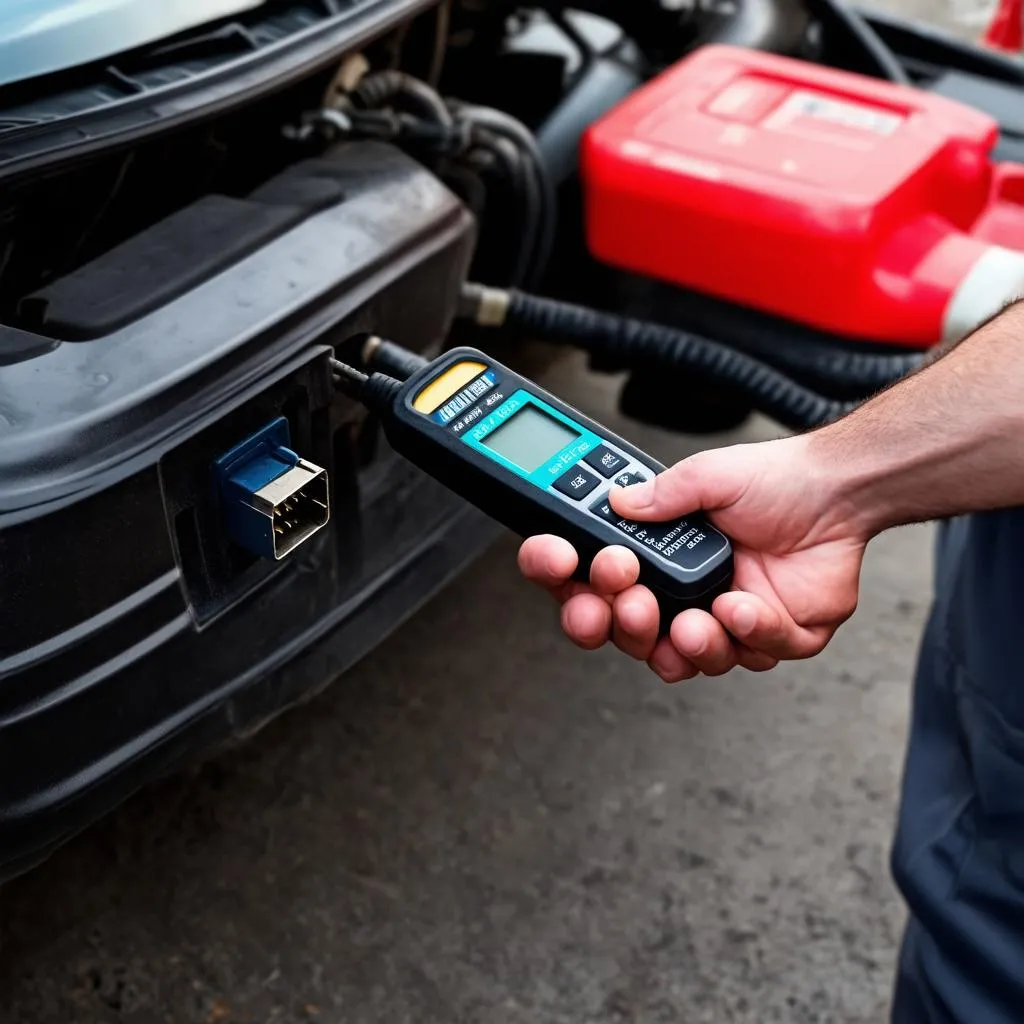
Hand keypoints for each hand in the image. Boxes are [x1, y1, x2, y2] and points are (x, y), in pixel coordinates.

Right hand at [518, 435, 868, 681]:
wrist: (840, 491)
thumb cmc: (776, 481)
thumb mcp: (708, 476)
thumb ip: (662, 493)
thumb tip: (618, 503)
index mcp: (659, 559)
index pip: (594, 585)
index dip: (570, 584)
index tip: (559, 564)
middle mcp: (684, 595)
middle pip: (626, 634)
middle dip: (617, 625)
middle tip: (627, 602)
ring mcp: (726, 621)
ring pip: (684, 660)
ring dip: (681, 645)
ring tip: (691, 619)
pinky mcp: (775, 637)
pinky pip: (752, 655)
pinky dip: (747, 634)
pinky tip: (743, 605)